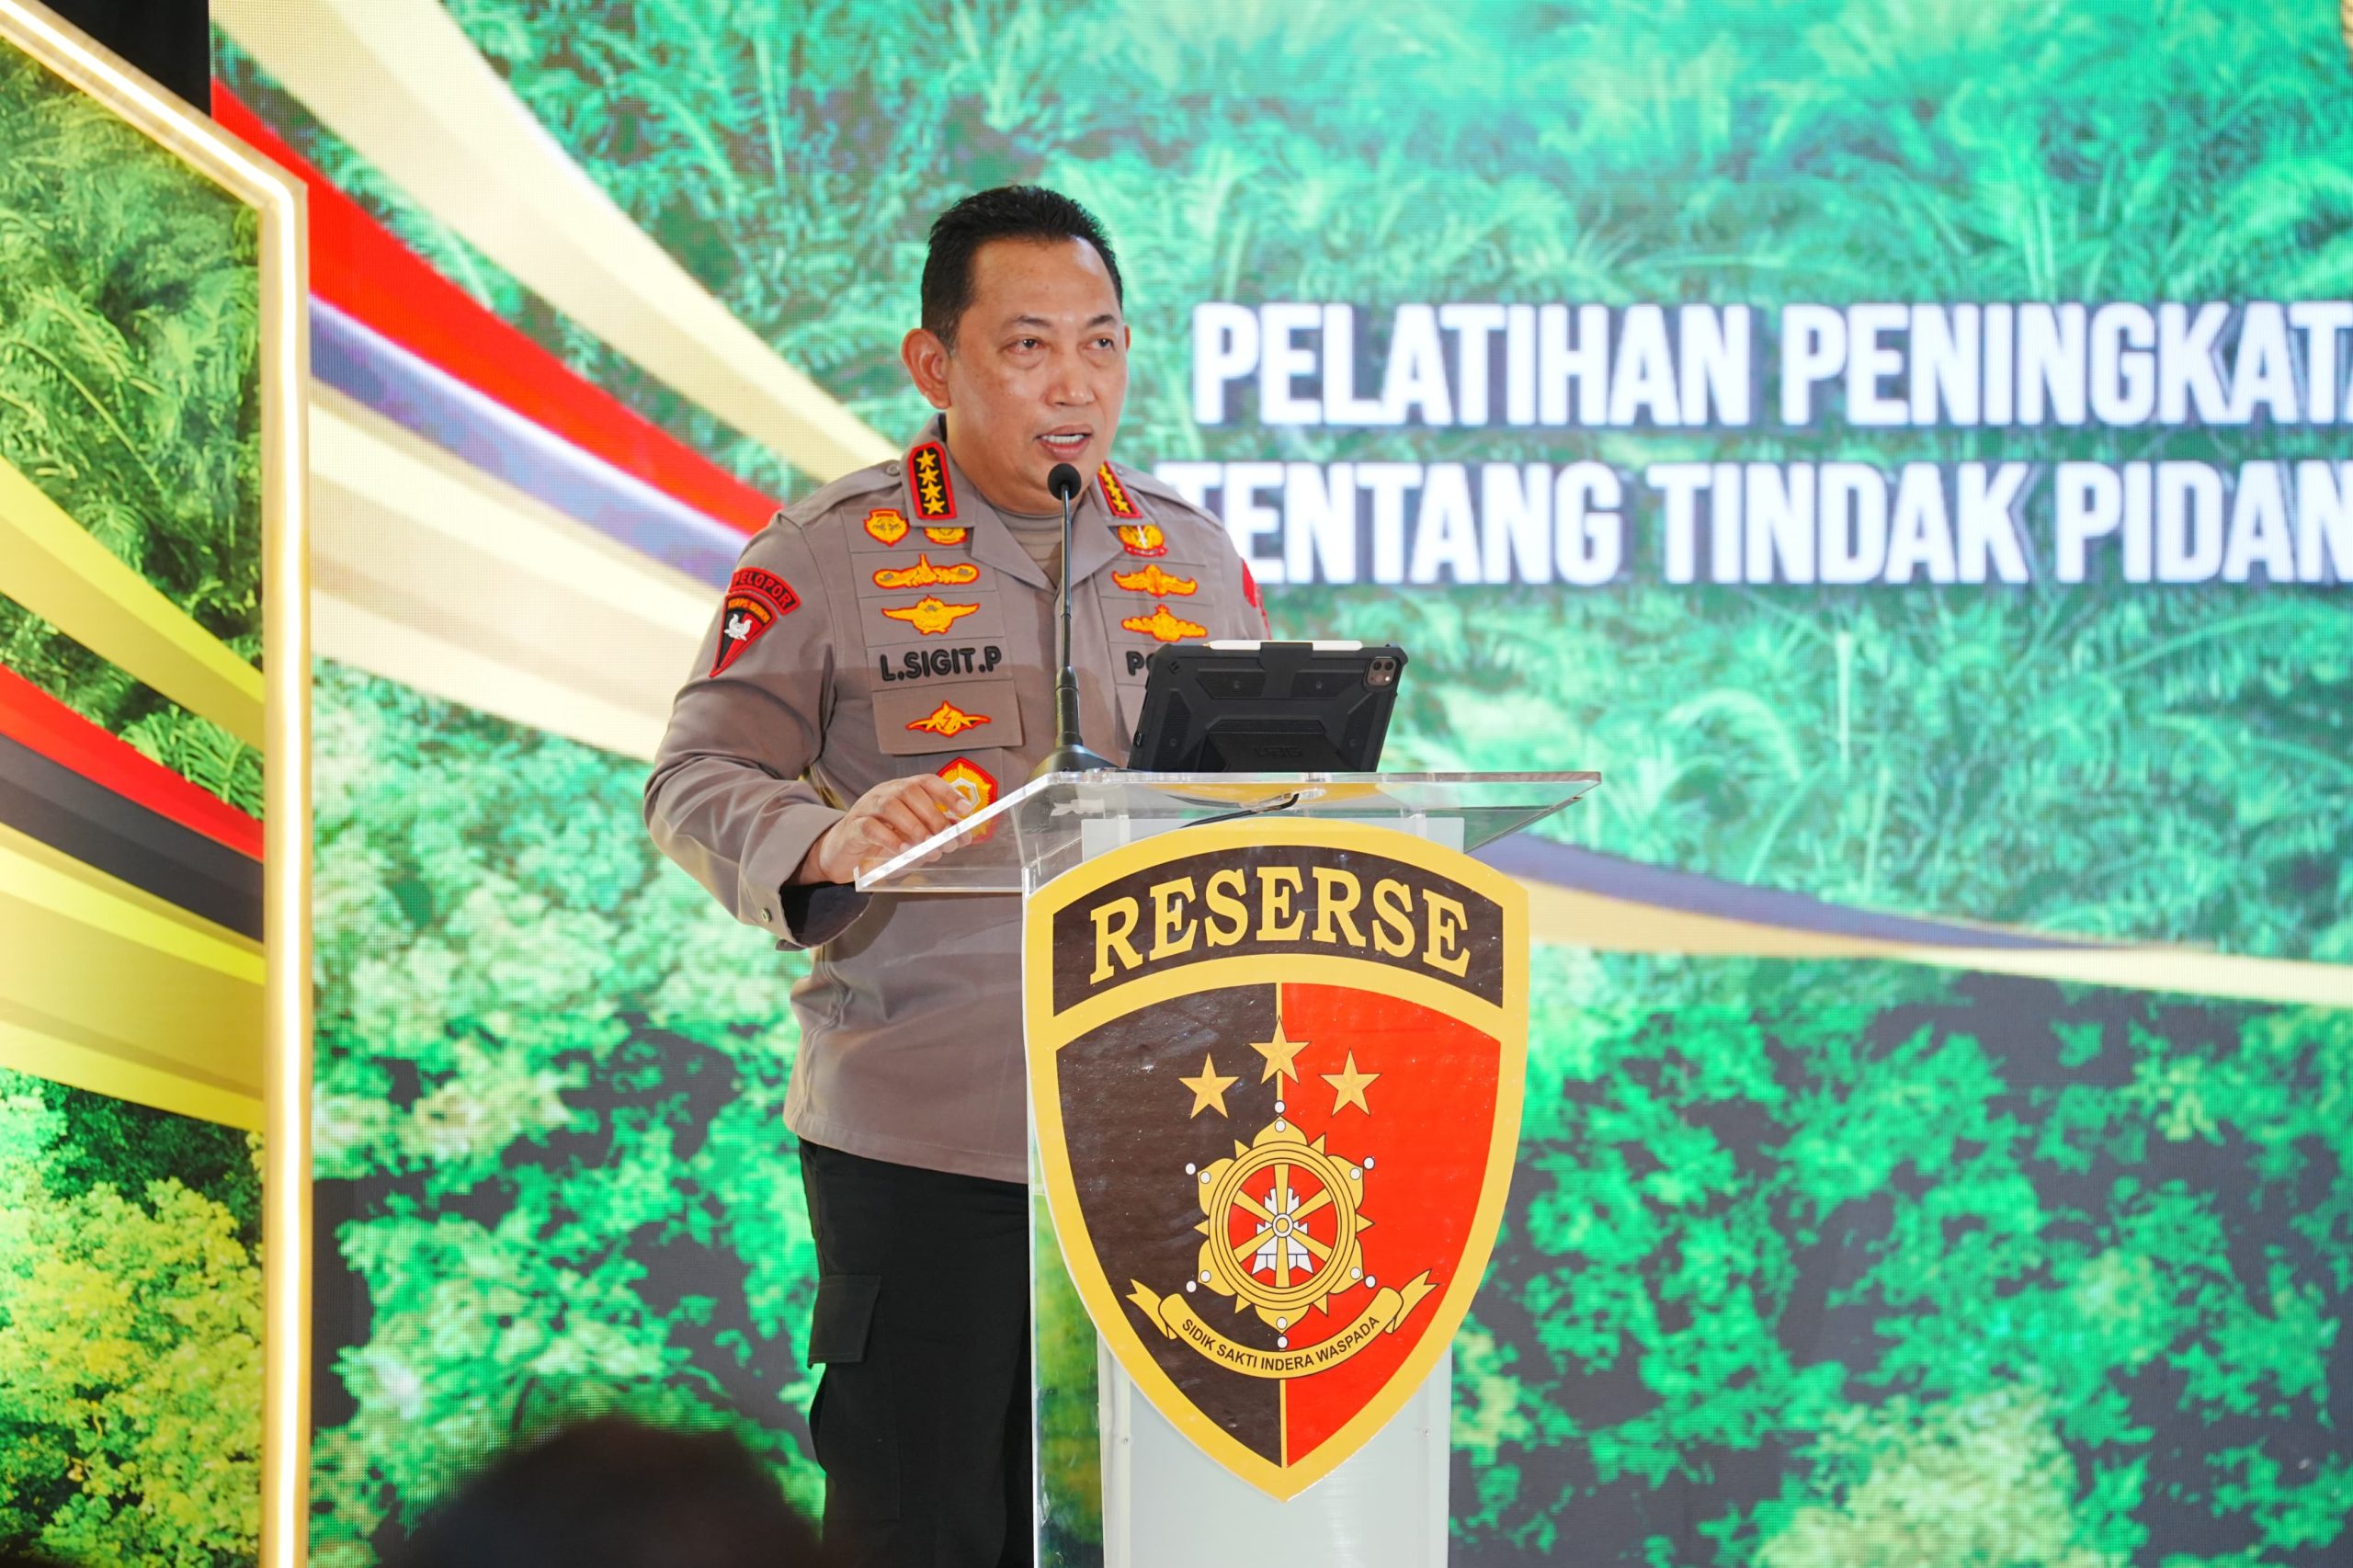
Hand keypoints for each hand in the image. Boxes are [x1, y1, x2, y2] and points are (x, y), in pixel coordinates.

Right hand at [795, 774, 972, 883]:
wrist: (842, 853)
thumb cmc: (881, 841)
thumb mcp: (911, 835)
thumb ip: (935, 833)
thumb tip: (963, 836)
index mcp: (901, 790)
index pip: (926, 781)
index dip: (948, 793)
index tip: (966, 810)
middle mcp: (884, 792)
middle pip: (910, 792)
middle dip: (933, 816)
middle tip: (948, 840)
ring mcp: (866, 807)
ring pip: (891, 806)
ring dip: (914, 827)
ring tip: (927, 846)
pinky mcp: (853, 827)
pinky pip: (871, 827)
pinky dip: (889, 838)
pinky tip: (902, 850)